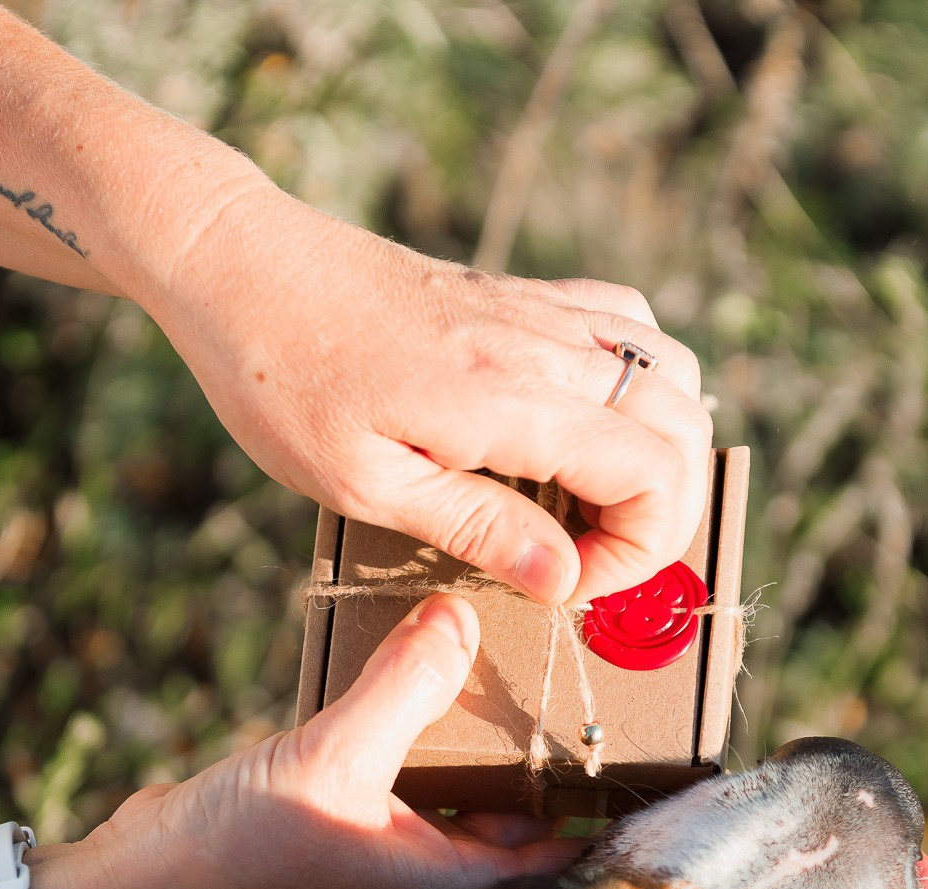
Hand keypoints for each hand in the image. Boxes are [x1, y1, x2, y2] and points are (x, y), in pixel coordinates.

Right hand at [31, 596, 580, 888]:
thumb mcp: (332, 756)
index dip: (621, 803)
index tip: (667, 746)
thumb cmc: (233, 861)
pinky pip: (409, 790)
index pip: (575, 855)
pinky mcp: (347, 846)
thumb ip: (406, 683)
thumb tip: (462, 617)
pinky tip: (427, 683)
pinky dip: (424, 747)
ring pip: (465, 802)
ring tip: (517, 662)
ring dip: (483, 747)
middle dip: (552, 757)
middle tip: (591, 672)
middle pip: (525, 823)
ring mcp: (388, 873)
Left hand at [132, 181, 714, 606]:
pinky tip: (584, 423)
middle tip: (589, 558)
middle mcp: (541, 345)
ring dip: (662, 445)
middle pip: (683, 424)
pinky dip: (639, 380)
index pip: (652, 472)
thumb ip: (476, 528)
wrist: (243, 266)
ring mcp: (538, 310)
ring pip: (672, 369)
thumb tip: (563, 578)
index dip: (639, 549)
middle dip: (665, 510)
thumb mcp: (363, 484)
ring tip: (593, 500)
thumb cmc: (283, 381)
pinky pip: (627, 320)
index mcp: (506, 399)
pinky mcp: (520, 294)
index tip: (571, 584)